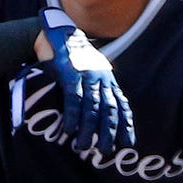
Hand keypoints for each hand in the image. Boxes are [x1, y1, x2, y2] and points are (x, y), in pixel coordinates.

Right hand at [39, 7, 134, 154]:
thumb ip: (93, 88)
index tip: (127, 143)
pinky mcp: (69, 73)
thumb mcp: (88, 70)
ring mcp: (85, 75)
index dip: (125, 125)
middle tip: (106, 151)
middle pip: (109, 109)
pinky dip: (72, 115)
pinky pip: (74, 98)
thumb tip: (94, 112)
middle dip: (109, 132)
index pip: (121, 105)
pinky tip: (69, 129)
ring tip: (84, 146)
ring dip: (89, 129)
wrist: (56, 31)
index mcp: (107, 78)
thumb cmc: (70, 55)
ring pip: (92, 107)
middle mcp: (100, 77)